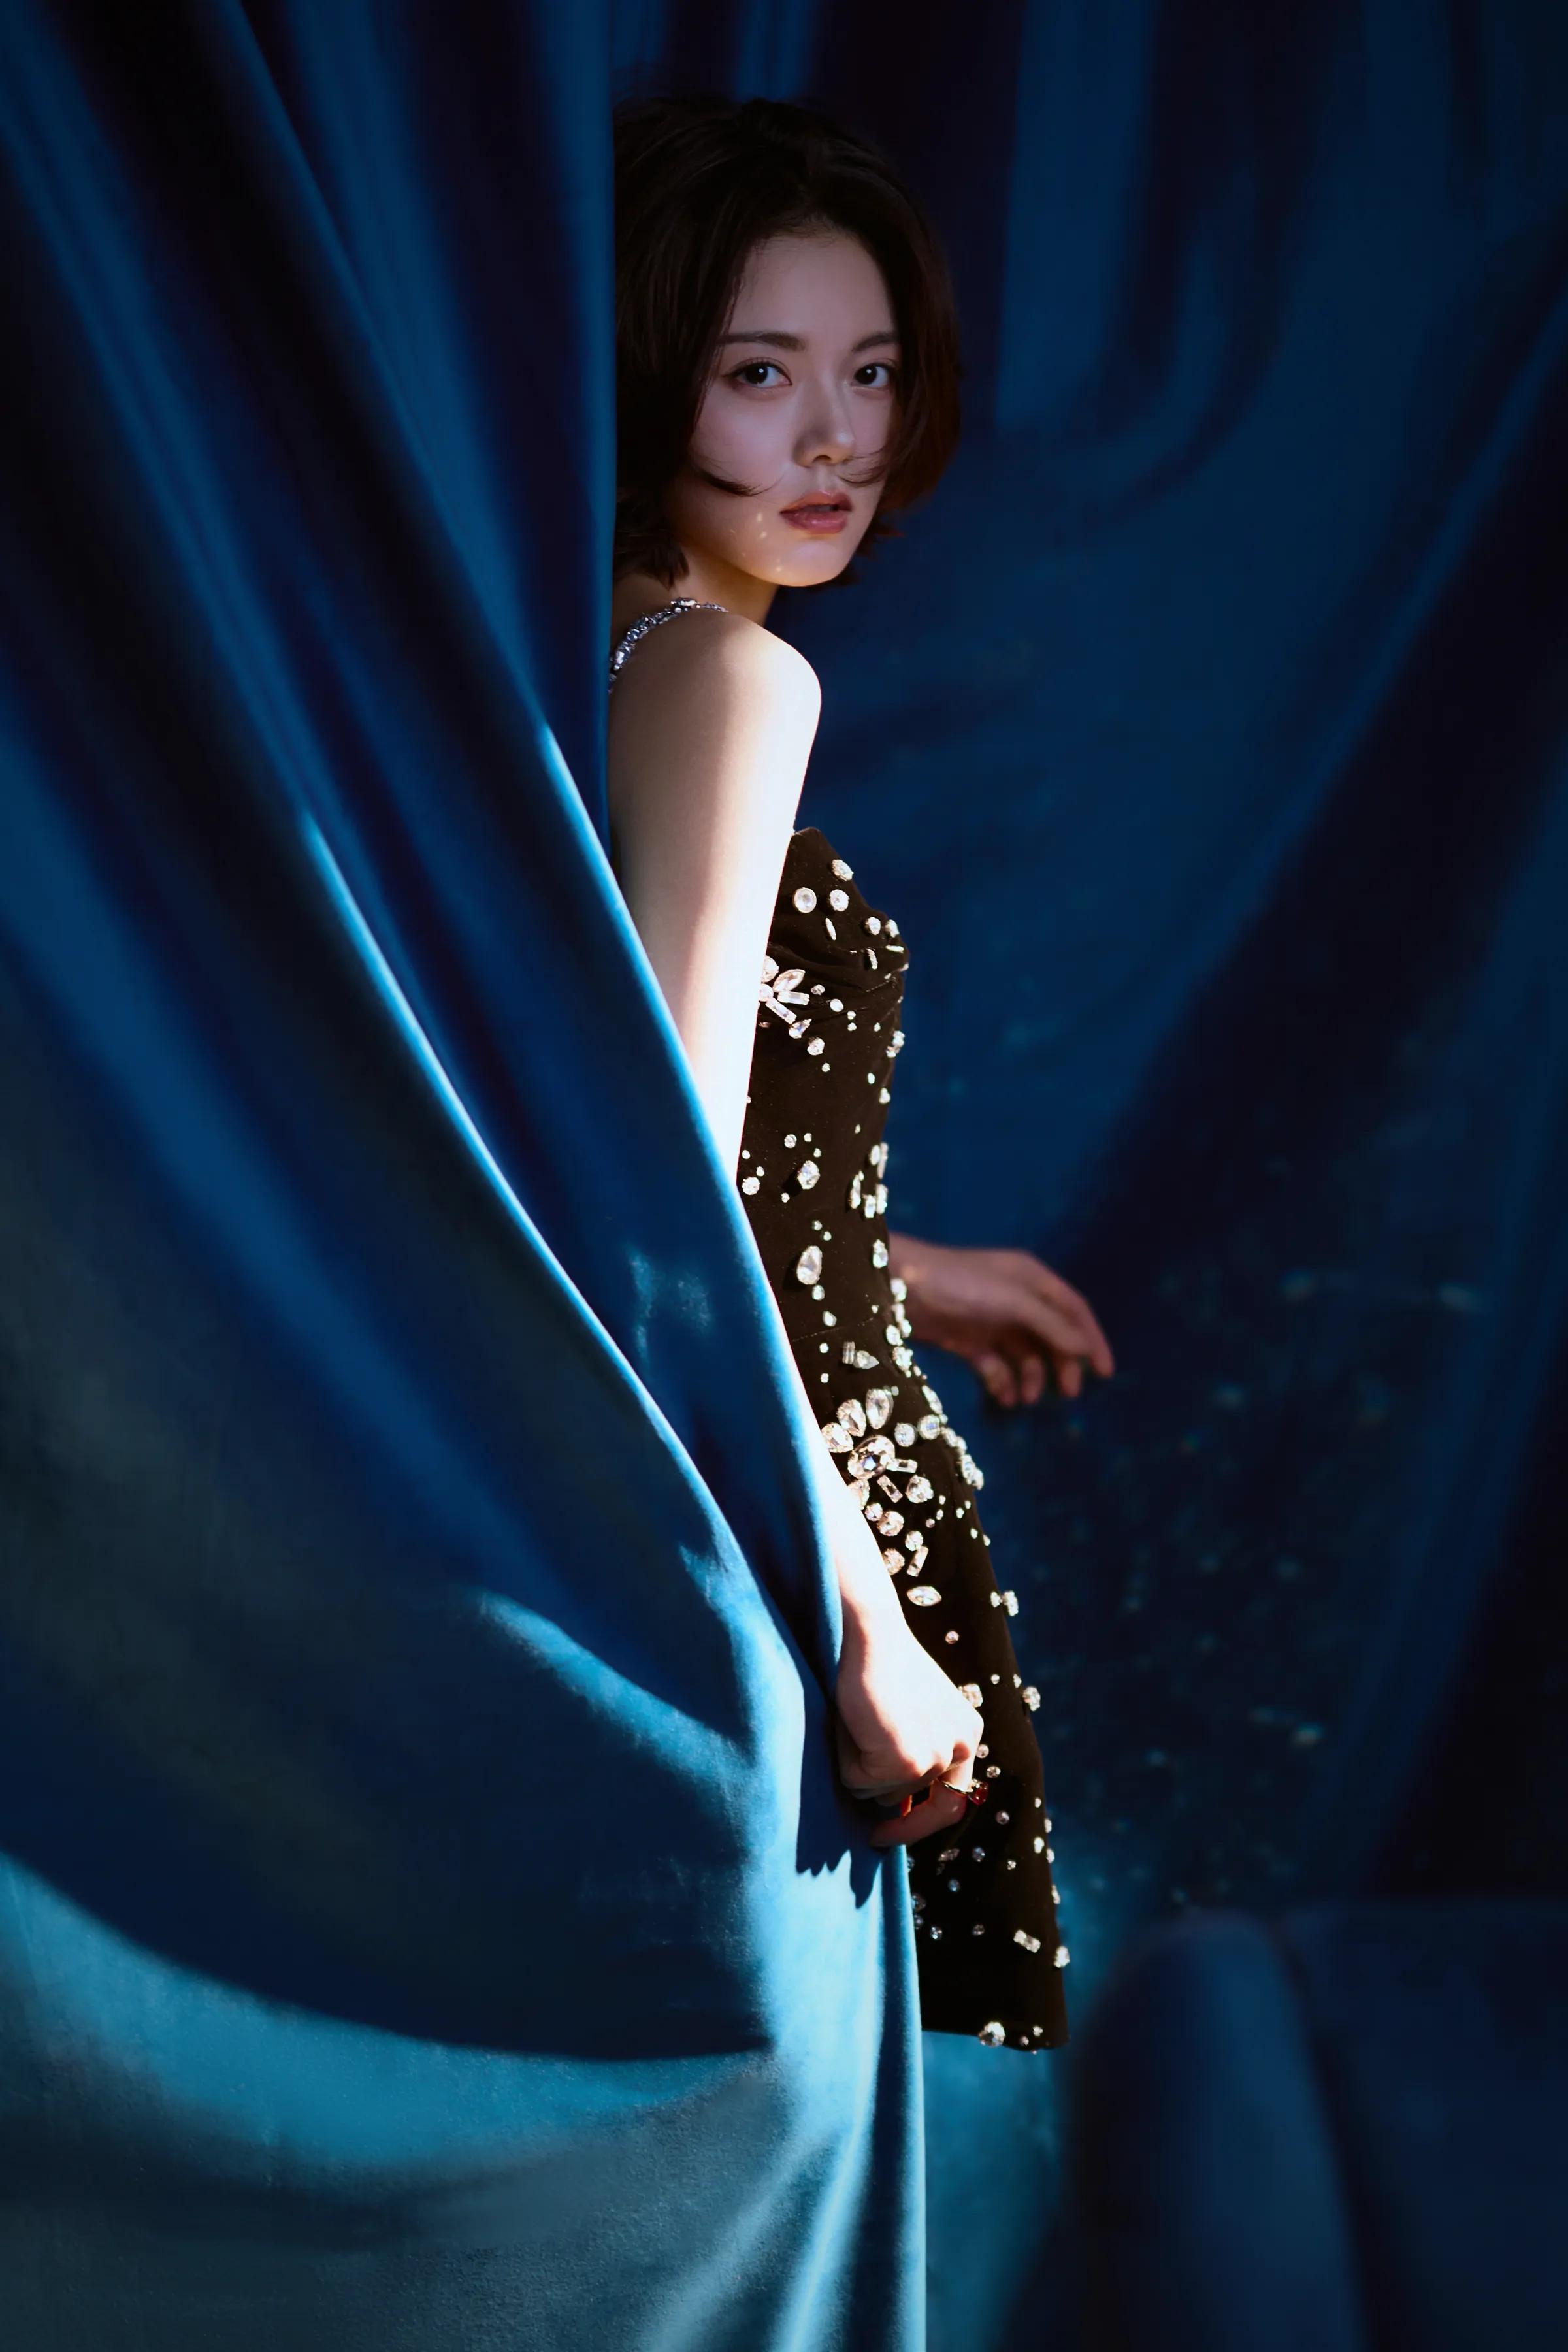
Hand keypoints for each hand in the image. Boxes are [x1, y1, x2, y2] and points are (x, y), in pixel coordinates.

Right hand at [834, 1576, 983, 1849]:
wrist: (867, 1630)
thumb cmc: (877, 1661)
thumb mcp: (909, 1711)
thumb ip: (910, 1752)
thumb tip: (894, 1811)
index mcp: (966, 1733)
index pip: (952, 1802)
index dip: (919, 1824)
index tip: (883, 1834)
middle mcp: (959, 1748)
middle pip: (904, 1799)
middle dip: (873, 1783)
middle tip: (852, 1746)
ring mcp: (932, 1757)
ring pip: (877, 1793)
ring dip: (855, 1764)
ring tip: (856, 1716)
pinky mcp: (904, 1761)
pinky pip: (856, 1783)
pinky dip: (843, 1758)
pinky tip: (850, 1718)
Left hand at [887, 1233, 1113, 1406]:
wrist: (899, 1287)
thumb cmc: (960, 1284)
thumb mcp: (1014, 1301)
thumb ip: (1052, 1326)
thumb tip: (1085, 1349)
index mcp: (1032, 1280)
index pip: (1073, 1311)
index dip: (1092, 1340)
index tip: (1105, 1373)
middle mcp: (1016, 1299)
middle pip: (1052, 1336)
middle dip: (1062, 1365)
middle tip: (1068, 1393)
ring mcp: (991, 1320)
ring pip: (1024, 1355)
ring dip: (1031, 1377)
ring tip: (1027, 1398)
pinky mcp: (967, 1340)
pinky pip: (996, 1366)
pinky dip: (1003, 1382)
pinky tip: (1004, 1397)